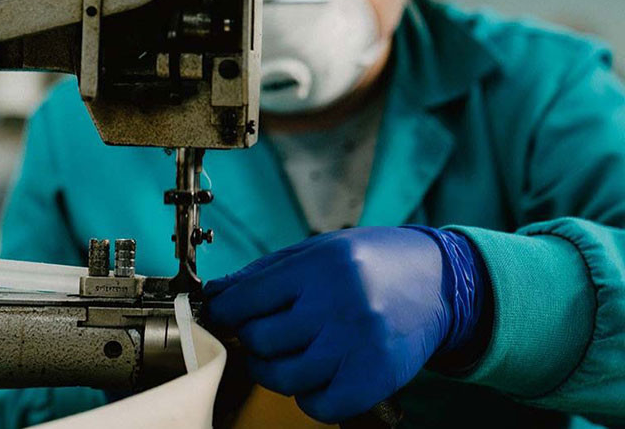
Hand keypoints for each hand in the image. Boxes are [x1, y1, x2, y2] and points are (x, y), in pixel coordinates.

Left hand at [204, 226, 484, 422]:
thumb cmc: (371, 262)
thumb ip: (264, 273)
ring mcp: (359, 344)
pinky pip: (320, 405)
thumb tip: (215, 295)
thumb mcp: (318, 251)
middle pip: (261, 340)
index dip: (225, 311)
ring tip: (285, 356)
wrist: (441, 281)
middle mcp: (339, 304)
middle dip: (252, 340)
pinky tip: (315, 377)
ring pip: (284, 377)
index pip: (245, 299)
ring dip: (274, 371)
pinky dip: (308, 398)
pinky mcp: (377, 377)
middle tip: (262, 335)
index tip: (224, 315)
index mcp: (319, 266)